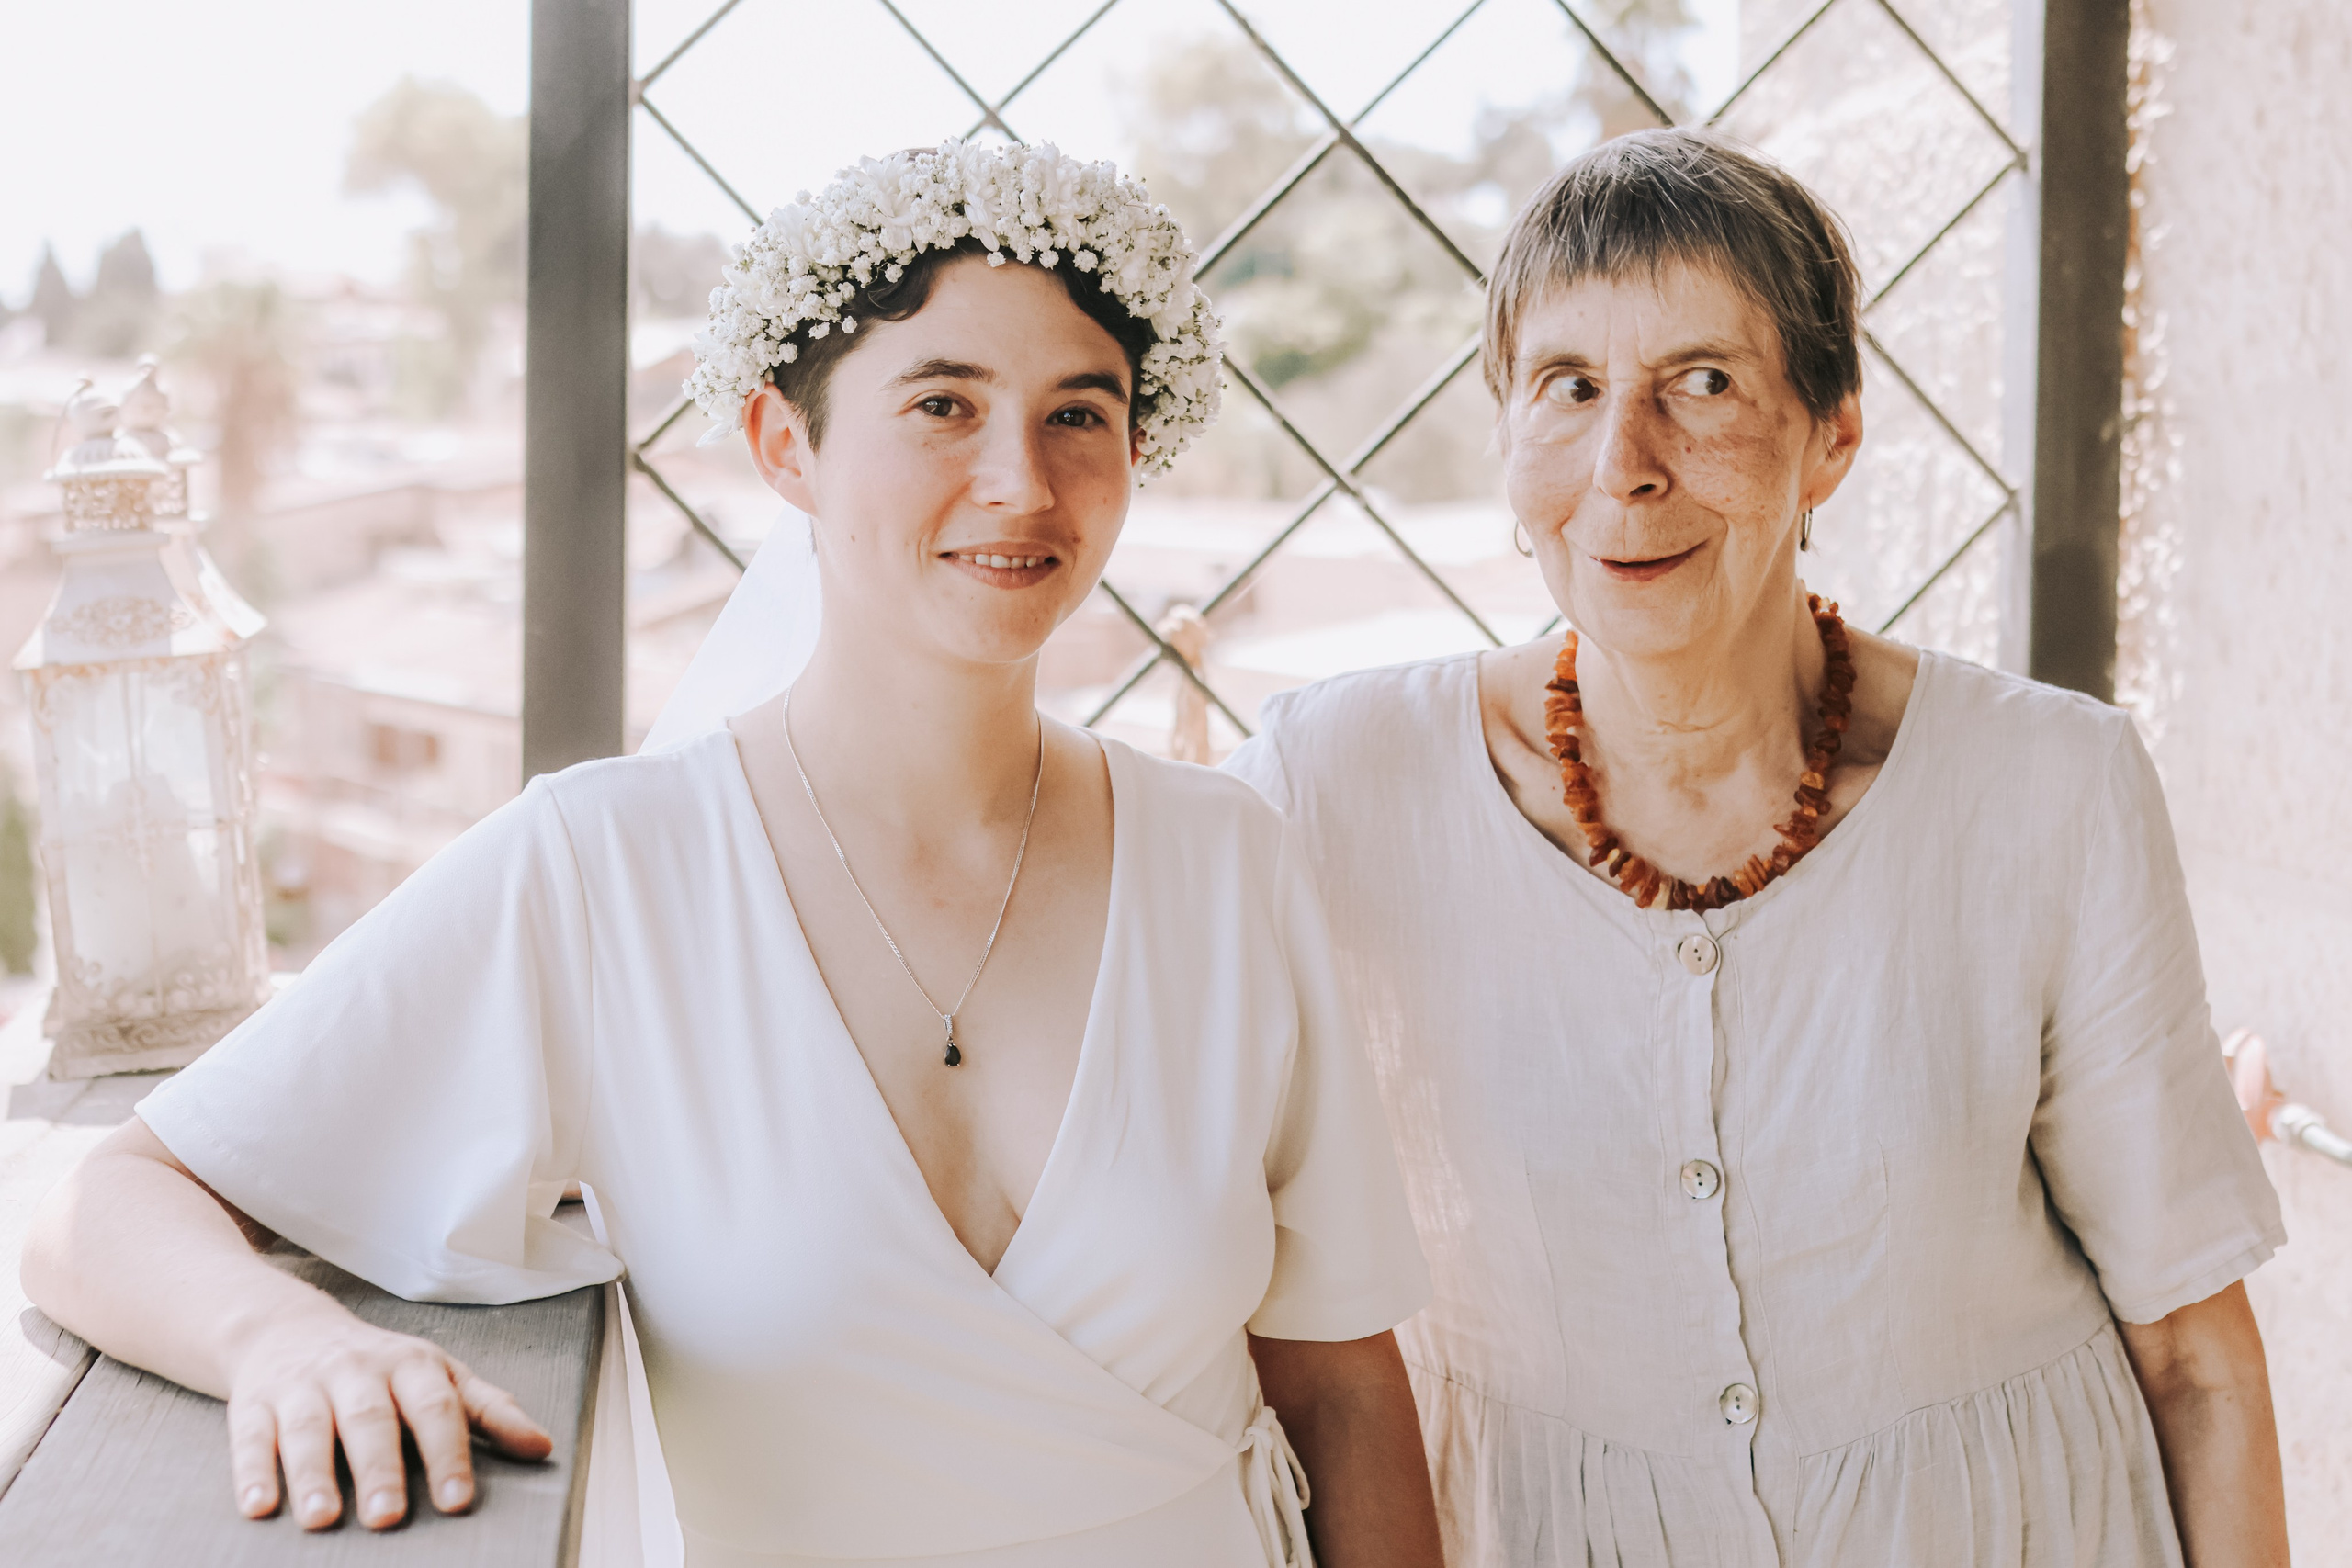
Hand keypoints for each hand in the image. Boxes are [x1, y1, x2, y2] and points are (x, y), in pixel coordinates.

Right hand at [225, 1302, 552, 1529]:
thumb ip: (491, 1411)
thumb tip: (542, 1448)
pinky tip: (259, 1507)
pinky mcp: (254, 1404)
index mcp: (411, 1366)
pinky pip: (251, 1438)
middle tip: (389, 1516)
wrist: (288, 1327)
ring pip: (309, 1429)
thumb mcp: (441, 1376)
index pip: (436, 1409)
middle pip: (371, 1420)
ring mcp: (303, 1386)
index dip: (448, 1455)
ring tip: (323, 1519)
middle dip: (380, 1469)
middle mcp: (357, 1372)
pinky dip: (253, 1473)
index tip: (458, 1501)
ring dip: (314, 1476)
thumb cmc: (381, 1366)